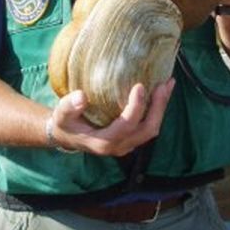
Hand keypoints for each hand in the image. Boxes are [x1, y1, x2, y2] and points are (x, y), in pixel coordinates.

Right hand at [48, 79, 175, 156]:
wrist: (67, 136)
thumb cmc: (65, 124)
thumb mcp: (62, 115)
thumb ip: (69, 106)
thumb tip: (81, 96)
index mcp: (104, 142)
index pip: (127, 126)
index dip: (136, 107)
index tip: (139, 86)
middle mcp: (120, 146)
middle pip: (148, 130)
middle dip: (159, 107)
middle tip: (164, 83)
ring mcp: (127, 143)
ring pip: (151, 129)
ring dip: (161, 106)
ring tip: (167, 83)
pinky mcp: (131, 137)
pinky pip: (148, 125)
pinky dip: (157, 108)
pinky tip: (160, 90)